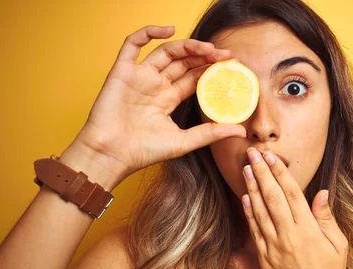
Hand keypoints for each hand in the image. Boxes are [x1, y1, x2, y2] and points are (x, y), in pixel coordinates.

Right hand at [69, 25, 245, 182]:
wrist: (111, 154)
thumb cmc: (143, 151)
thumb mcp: (184, 142)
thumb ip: (211, 133)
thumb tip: (241, 130)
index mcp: (168, 99)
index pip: (193, 78)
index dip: (211, 70)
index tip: (232, 66)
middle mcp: (155, 85)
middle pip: (183, 63)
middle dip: (205, 56)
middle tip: (225, 54)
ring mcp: (139, 77)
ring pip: (165, 52)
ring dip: (187, 46)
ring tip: (208, 48)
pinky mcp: (122, 71)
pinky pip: (133, 44)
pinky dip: (148, 33)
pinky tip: (168, 30)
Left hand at [240, 147, 348, 268]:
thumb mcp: (338, 245)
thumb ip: (326, 218)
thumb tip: (320, 193)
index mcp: (308, 230)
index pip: (292, 193)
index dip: (280, 172)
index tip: (271, 156)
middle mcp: (289, 236)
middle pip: (272, 197)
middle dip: (262, 172)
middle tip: (252, 153)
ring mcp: (274, 248)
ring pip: (260, 211)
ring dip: (251, 188)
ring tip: (245, 168)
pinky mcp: (264, 259)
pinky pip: (255, 231)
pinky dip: (249, 213)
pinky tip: (245, 198)